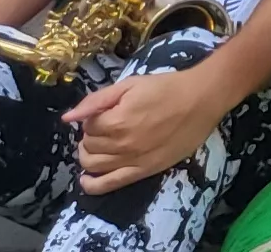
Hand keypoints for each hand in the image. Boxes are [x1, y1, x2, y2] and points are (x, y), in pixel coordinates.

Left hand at [67, 67, 231, 193]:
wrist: (203, 99)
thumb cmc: (167, 87)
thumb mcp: (130, 85)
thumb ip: (96, 101)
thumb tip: (67, 117)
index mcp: (116, 121)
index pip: (87, 125)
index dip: (94, 117)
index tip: (108, 111)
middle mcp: (121, 144)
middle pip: (88, 146)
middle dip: (91, 136)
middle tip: (106, 126)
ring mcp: (132, 160)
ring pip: (93, 164)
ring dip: (90, 155)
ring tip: (102, 145)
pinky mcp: (145, 170)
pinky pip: (111, 184)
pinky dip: (93, 185)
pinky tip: (86, 181)